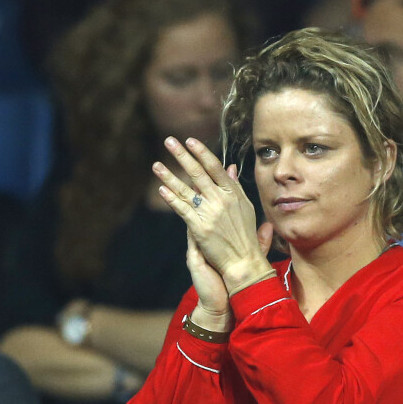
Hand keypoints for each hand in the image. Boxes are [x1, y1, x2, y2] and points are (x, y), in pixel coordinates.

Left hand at [153, 137, 270, 287]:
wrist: (243, 262)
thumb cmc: (246, 236)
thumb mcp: (245, 208)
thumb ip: (235, 187)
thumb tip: (229, 168)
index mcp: (233, 193)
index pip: (214, 167)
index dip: (201, 153)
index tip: (190, 141)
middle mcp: (221, 200)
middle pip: (198, 173)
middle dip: (182, 156)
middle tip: (169, 141)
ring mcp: (210, 214)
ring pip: (186, 190)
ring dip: (169, 176)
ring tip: (156, 165)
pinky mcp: (200, 228)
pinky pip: (182, 209)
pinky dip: (172, 199)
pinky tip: (162, 190)